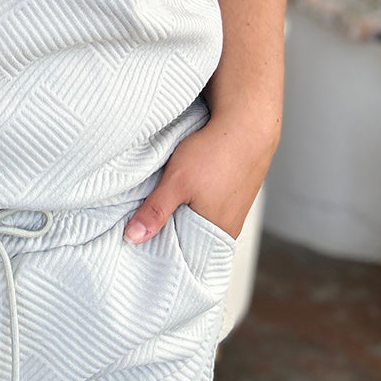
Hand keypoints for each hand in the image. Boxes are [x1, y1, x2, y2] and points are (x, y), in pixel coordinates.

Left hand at [122, 116, 276, 244]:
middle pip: (191, 238)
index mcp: (215, 233)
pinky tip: (185, 191)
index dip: (162, 252)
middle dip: (170, 233)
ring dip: (183, 214)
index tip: (139, 248)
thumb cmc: (215, 153)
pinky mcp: (235, 193)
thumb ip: (155, 212)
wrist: (249, 125)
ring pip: (200, 220)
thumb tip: (132, 238)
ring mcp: (234, 210)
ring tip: (164, 206)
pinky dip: (195, 202)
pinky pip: (210, 206)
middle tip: (145, 226)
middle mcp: (228, 227)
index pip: (184, 256)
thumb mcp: (177, 182)